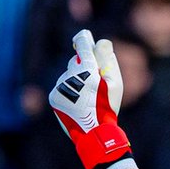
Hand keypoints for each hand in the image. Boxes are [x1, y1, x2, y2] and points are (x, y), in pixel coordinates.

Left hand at [49, 29, 127, 168]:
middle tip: (95, 81)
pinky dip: (69, 90)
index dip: (84, 39)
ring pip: (68, 75)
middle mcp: (70, 77)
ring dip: (77, 80)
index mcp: (87, 71)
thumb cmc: (108, 107)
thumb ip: (108, 59)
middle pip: (76, 61)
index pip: (82, 45)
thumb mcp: (115, 82)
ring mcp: (60, 87)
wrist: (93, 133)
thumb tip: (101, 42)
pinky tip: (78, 102)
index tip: (84, 36)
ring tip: (87, 97)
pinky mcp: (54, 96)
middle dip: (85, 67)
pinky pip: (62, 86)